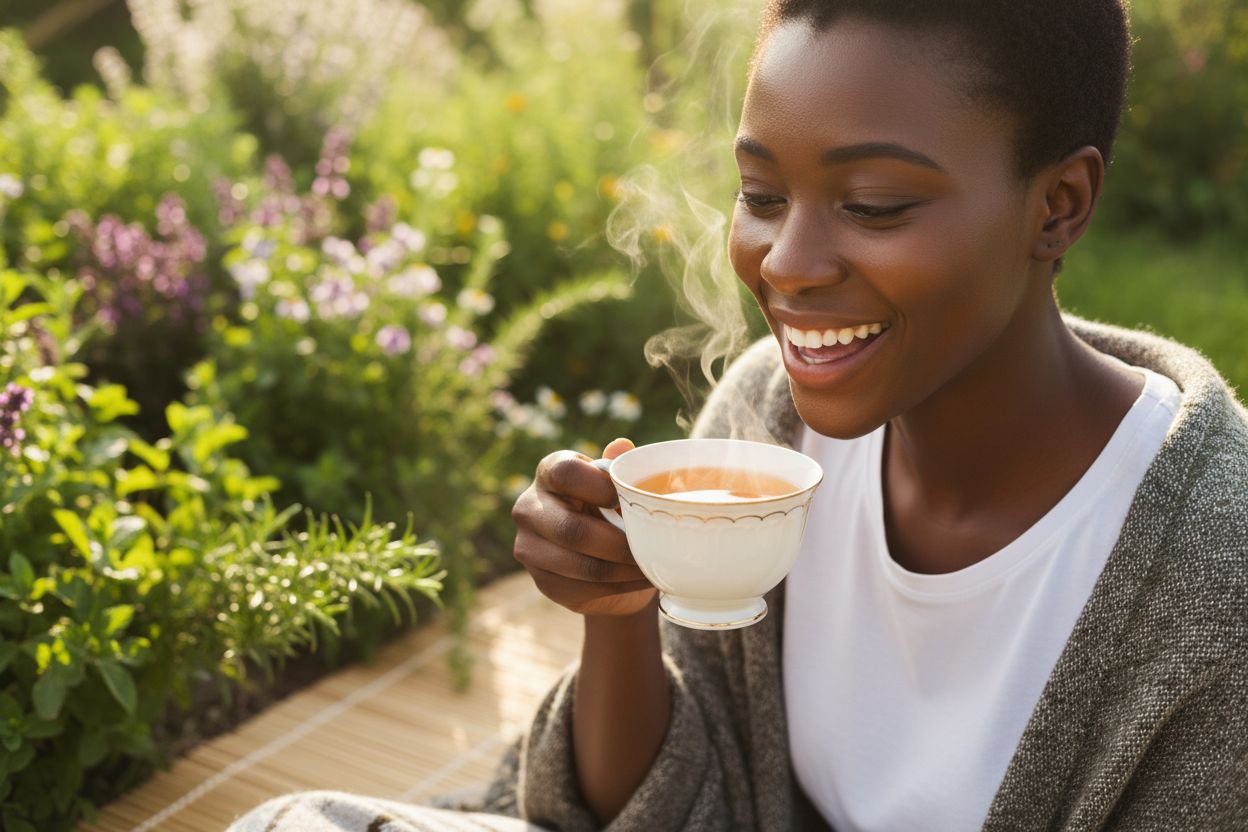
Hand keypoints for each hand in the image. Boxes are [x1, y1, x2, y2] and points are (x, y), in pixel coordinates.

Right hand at [512, 438, 656, 616]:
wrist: (597, 553)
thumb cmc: (610, 506)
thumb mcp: (616, 484)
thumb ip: (619, 467)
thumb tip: (622, 447)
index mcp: (548, 472)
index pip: (566, 473)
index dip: (600, 486)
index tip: (627, 499)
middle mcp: (529, 508)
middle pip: (571, 529)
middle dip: (619, 543)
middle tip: (652, 547)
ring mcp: (529, 548)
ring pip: (581, 565)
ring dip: (624, 570)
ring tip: (652, 566)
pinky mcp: (542, 582)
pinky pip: (584, 588)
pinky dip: (619, 586)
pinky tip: (640, 580)